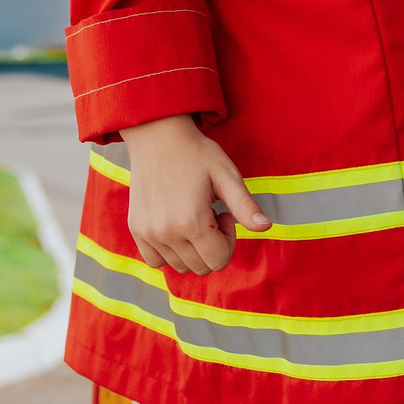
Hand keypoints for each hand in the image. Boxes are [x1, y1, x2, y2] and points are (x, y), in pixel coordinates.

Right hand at [119, 115, 269, 273]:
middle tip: (210, 214)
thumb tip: (266, 228)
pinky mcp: (136, 229)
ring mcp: (148, 233)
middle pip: (201, 267)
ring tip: (193, 216)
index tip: (224, 214)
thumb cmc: (197, 153)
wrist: (158, 135)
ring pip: (180, 266)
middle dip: (213, 246)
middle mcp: (167, 233)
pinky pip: (155, 261)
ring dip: (192, 248)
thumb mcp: (227, 175)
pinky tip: (175, 226)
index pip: (219, 261)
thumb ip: (245, 206)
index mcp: (192, 222)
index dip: (228, 240)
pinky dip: (169, 252)